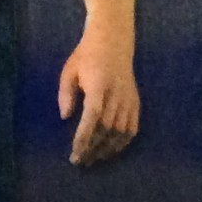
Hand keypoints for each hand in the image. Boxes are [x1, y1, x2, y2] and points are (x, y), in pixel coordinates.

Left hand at [58, 30, 139, 166]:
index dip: (84, 136)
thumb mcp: (69, 70)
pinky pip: (132, 127)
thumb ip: (65, 94)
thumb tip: (65, 117)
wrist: (113, 41)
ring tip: (93, 159)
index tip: (75, 152)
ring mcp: (128, 98)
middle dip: (92, 147)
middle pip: (106, 128)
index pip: (92, 116)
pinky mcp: (136, 102)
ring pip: (120, 131)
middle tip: (80, 161)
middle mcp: (116, 94)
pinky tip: (111, 150)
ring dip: (107, 148)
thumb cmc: (87, 56)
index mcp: (98, 84)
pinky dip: (123, 142)